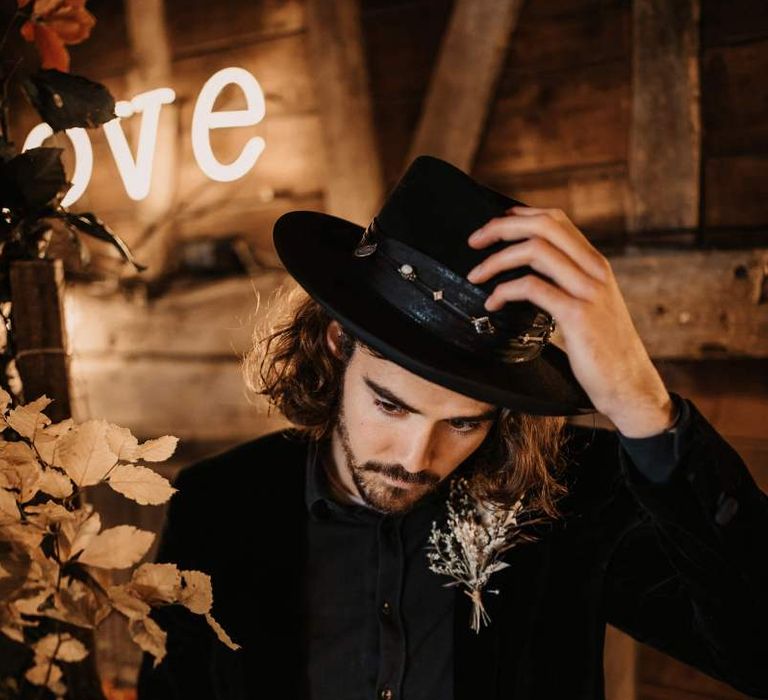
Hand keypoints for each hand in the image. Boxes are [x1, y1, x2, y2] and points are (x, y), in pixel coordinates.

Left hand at [465, 205, 676, 436]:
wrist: (629, 384)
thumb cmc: (603, 350)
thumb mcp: (590, 306)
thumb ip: (568, 284)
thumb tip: (530, 275)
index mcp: (595, 264)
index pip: (557, 220)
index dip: (521, 215)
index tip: (494, 224)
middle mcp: (595, 270)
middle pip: (544, 226)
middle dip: (502, 227)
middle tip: (474, 241)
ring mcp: (588, 291)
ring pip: (535, 250)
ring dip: (496, 260)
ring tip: (476, 276)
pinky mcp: (578, 315)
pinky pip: (532, 288)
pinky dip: (504, 291)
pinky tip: (492, 304)